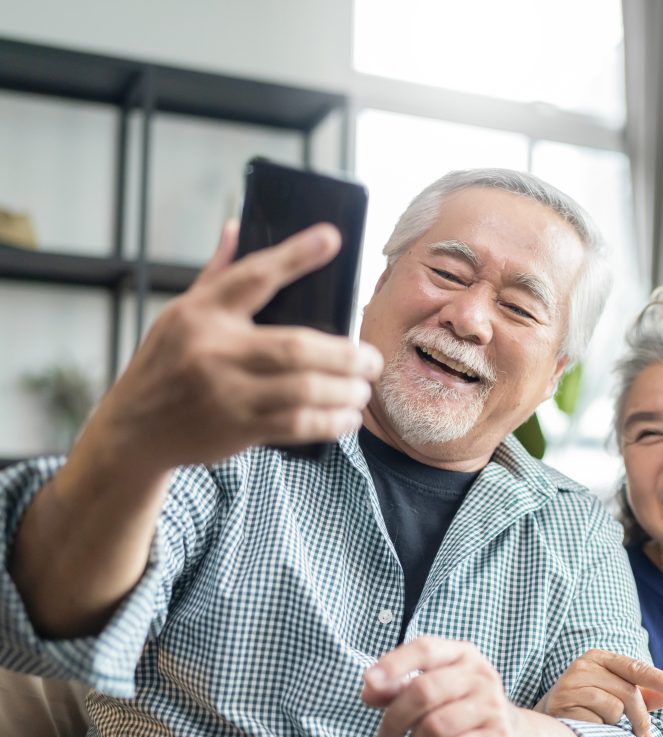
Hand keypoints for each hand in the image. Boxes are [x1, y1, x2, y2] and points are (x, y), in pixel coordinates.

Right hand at [87, 219, 382, 473]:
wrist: (134, 430)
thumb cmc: (165, 364)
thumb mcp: (180, 314)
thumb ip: (217, 275)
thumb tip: (238, 224)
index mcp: (200, 313)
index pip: (254, 275)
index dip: (295, 255)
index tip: (332, 238)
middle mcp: (213, 351)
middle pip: (296, 347)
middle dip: (346, 354)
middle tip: (373, 358)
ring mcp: (225, 393)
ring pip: (303, 389)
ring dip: (345, 390)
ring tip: (364, 389)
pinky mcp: (236, 428)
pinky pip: (296, 425)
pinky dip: (329, 422)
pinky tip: (347, 418)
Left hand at [361, 637, 524, 736]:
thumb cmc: (460, 710)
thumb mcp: (431, 691)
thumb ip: (397, 688)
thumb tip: (368, 689)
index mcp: (461, 654)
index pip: (425, 649)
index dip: (394, 663)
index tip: (369, 682)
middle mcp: (480, 675)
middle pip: (425, 691)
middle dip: (395, 718)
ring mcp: (492, 706)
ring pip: (435, 726)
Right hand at [533, 649, 662, 736]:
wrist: (547, 722)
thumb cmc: (586, 707)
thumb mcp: (615, 695)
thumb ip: (642, 695)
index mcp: (598, 658)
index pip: (634, 667)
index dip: (657, 678)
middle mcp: (582, 666)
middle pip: (628, 691)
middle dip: (641, 717)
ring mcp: (571, 684)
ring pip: (615, 707)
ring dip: (616, 724)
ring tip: (604, 727)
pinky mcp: (562, 704)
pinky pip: (597, 721)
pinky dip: (600, 729)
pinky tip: (590, 728)